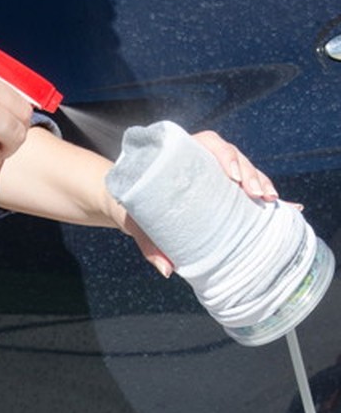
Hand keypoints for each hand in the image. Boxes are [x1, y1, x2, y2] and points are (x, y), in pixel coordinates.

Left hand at [125, 130, 280, 276]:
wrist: (123, 206)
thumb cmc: (129, 209)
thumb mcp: (135, 223)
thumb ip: (148, 244)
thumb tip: (167, 269)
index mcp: (177, 156)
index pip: (208, 143)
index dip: (225, 155)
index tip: (232, 176)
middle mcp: (198, 160)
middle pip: (233, 157)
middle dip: (251, 173)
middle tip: (258, 193)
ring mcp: (212, 174)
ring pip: (244, 170)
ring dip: (261, 183)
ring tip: (271, 200)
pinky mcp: (220, 190)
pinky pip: (246, 188)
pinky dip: (266, 195)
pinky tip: (289, 207)